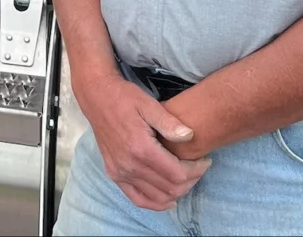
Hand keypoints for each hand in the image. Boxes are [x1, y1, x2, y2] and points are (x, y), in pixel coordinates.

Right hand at [76, 71, 210, 210]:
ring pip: (157, 197)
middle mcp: (129, 165)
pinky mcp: (114, 174)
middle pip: (169, 188)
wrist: (97, 97)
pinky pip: (137, 199)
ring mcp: (120, 172)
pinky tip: (168, 199)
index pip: (176, 173)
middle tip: (198, 169)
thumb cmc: (124, 98)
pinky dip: (155, 204)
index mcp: (140, 148)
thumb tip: (189, 136)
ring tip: (186, 179)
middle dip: (190, 181)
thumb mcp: (148, 103)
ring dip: (176, 193)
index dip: (196, 171)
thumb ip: (169, 122)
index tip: (205, 161)